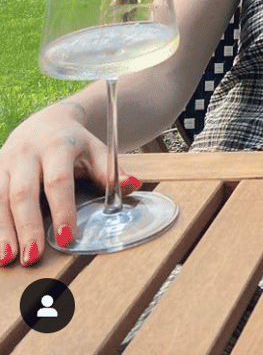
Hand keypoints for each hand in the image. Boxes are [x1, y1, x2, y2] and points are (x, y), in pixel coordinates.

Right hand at [0, 107, 134, 263]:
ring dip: (2, 230)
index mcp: (57, 146)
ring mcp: (3, 161)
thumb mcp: (96, 150)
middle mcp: (26, 152)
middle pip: (23, 192)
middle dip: (27, 226)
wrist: (47, 121)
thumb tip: (132, 185)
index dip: (62, 209)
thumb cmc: (75, 143)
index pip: (58, 180)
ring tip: (6, 259)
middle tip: (32, 258)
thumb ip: (110, 170)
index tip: (67, 237)